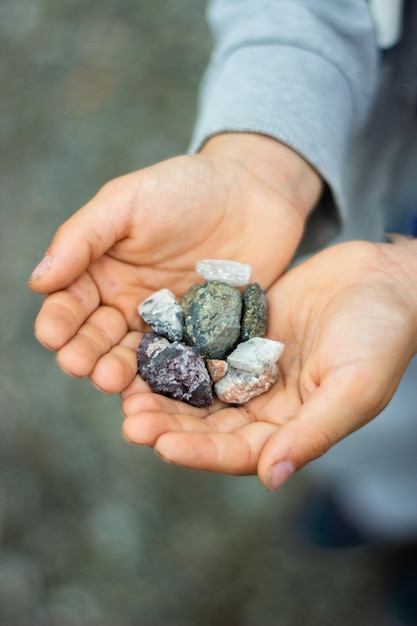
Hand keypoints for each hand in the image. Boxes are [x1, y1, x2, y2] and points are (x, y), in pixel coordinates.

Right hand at [28, 133, 320, 392]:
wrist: (252, 193)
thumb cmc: (185, 188)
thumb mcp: (127, 202)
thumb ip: (82, 237)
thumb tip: (38, 280)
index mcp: (102, 272)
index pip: (70, 303)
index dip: (59, 320)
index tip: (52, 336)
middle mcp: (128, 303)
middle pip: (99, 337)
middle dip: (86, 353)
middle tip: (80, 366)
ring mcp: (167, 324)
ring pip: (136, 357)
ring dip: (119, 371)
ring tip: (112, 380)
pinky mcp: (203, 338)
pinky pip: (182, 362)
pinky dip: (169, 377)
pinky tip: (158, 389)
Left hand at [121, 238, 416, 489]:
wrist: (383, 278)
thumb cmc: (381, 335)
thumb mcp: (354, 387)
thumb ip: (313, 433)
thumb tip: (271, 479)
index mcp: (293, 426)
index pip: (239, 451)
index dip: (200, 452)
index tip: (161, 446)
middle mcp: (266, 403)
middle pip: (209, 424)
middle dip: (170, 425)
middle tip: (130, 420)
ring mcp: (251, 367)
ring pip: (199, 388)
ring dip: (165, 392)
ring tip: (126, 389)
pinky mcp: (241, 334)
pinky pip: (203, 347)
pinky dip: (177, 351)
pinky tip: (149, 347)